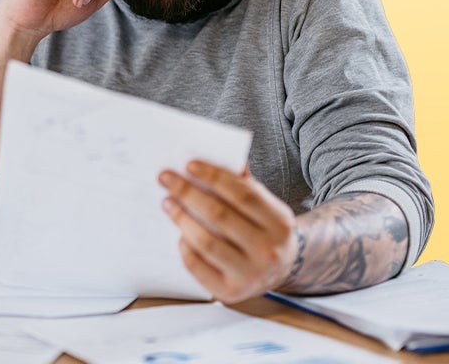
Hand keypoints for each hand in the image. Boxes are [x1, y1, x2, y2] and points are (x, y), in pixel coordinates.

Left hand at [158, 160, 297, 302]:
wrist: (282, 270)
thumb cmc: (266, 230)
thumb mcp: (266, 206)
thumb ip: (245, 184)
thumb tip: (216, 157)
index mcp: (279, 222)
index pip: (243, 194)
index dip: (214, 177)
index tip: (189, 165)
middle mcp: (268, 250)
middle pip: (220, 215)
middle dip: (188, 193)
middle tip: (166, 179)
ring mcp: (250, 274)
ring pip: (206, 242)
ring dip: (182, 219)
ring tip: (168, 203)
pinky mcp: (230, 292)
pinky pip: (198, 266)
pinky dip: (185, 248)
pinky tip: (179, 233)